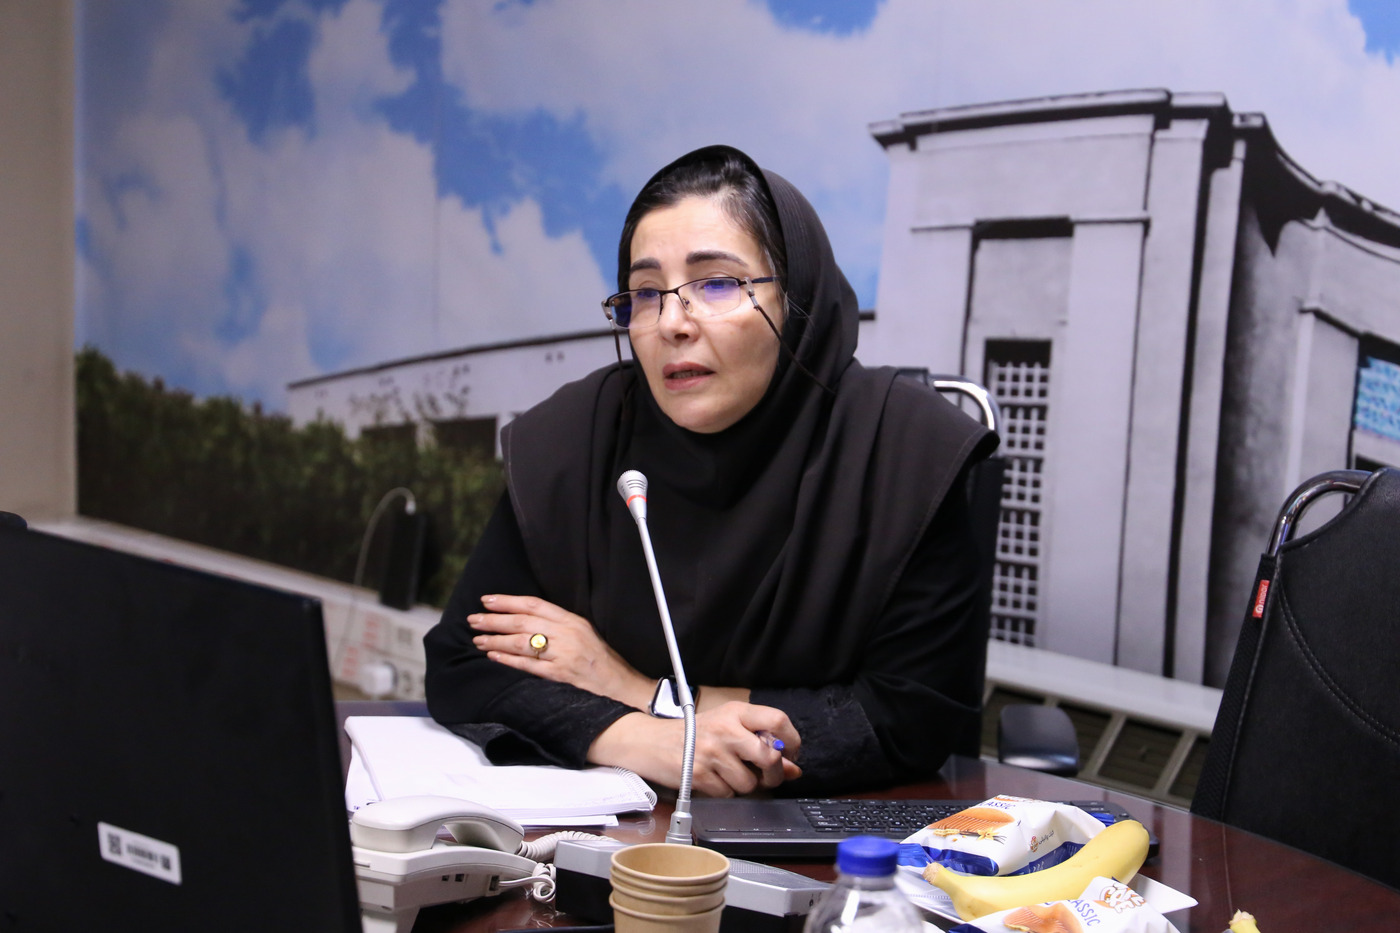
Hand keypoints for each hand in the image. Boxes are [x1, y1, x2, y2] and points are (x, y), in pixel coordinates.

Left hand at [469, 594, 654, 708]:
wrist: (623, 686)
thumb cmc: (601, 661)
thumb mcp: (584, 633)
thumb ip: (559, 625)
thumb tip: (524, 619)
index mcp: (573, 620)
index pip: (534, 604)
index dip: (508, 601)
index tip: (487, 600)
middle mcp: (568, 634)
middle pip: (523, 622)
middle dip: (495, 619)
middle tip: (473, 619)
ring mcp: (564, 655)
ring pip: (522, 642)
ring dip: (496, 639)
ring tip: (478, 639)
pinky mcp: (561, 675)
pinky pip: (528, 665)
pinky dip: (508, 659)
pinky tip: (493, 656)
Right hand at [588, 703, 802, 796]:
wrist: (650, 741)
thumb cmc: (694, 734)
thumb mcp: (728, 728)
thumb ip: (761, 745)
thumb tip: (794, 769)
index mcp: (735, 712)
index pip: (778, 720)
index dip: (791, 741)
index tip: (789, 755)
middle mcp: (726, 729)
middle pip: (769, 757)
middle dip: (774, 774)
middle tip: (767, 776)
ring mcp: (712, 753)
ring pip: (750, 783)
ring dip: (745, 786)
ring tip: (729, 774)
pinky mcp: (699, 774)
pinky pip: (728, 794)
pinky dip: (725, 792)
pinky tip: (713, 779)